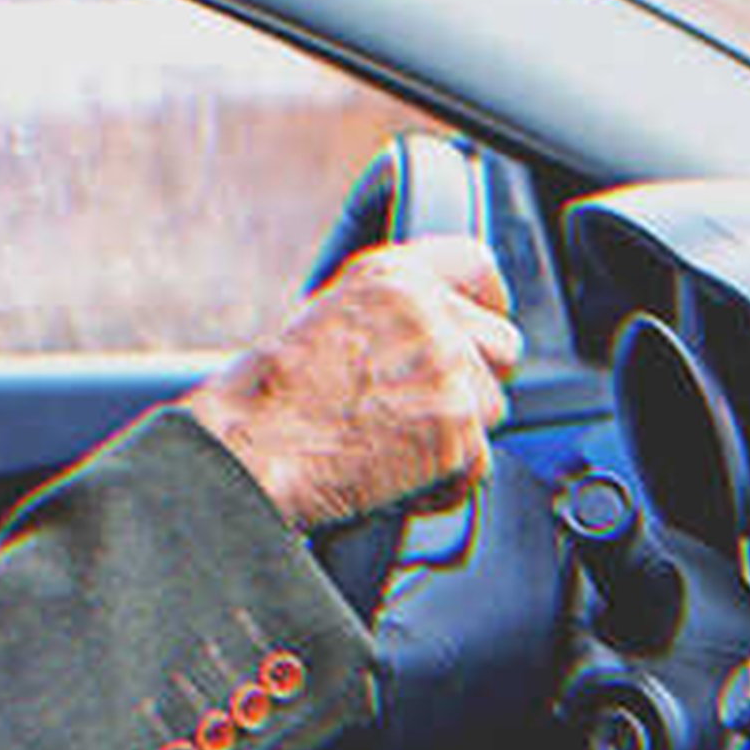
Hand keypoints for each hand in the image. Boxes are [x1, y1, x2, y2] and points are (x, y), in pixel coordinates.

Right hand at [185, 236, 522, 530]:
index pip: (475, 265)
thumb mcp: (325, 319)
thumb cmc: (265, 399)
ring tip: (391, 448)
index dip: (484, 300)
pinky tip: (392, 480)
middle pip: (499, 346)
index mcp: (392, 276)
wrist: (250, 451)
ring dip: (454, 435)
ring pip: (490, 408)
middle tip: (422, 407)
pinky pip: (476, 466)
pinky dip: (442, 484)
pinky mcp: (455, 433)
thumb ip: (389, 315)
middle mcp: (428, 315)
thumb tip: (431, 336)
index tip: (481, 321)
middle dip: (472, 380)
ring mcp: (447, 373)